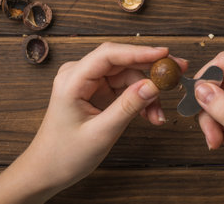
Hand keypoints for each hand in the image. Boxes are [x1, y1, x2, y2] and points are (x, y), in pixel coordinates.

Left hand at [0, 42, 186, 203]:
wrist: (47, 171)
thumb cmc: (64, 155)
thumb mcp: (101, 133)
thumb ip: (128, 106)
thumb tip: (153, 85)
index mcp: (72, 80)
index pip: (109, 55)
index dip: (139, 52)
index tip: (165, 54)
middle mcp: (80, 75)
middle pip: (122, 62)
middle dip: (150, 70)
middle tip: (177, 76)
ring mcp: (89, 82)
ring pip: (128, 76)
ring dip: (147, 92)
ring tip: (158, 114)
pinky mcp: (97, 91)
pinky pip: (125, 87)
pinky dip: (139, 99)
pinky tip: (150, 114)